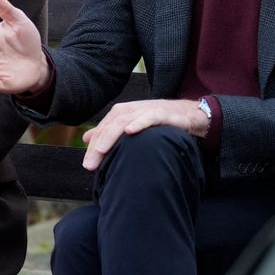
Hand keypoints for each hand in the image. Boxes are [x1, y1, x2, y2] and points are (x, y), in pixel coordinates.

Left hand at [80, 99, 207, 170]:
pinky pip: (148, 117)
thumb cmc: (158, 122)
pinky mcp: (162, 113)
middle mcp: (132, 109)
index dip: (93, 146)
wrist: (188, 115)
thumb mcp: (132, 126)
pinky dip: (138, 122)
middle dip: (98, 146)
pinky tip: (129, 131)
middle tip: (90, 165)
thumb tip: (86, 138)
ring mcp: (146, 110)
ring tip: (102, 151)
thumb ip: (109, 131)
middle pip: (110, 126)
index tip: (88, 166)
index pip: (103, 129)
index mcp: (122, 112)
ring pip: (124, 121)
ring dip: (111, 136)